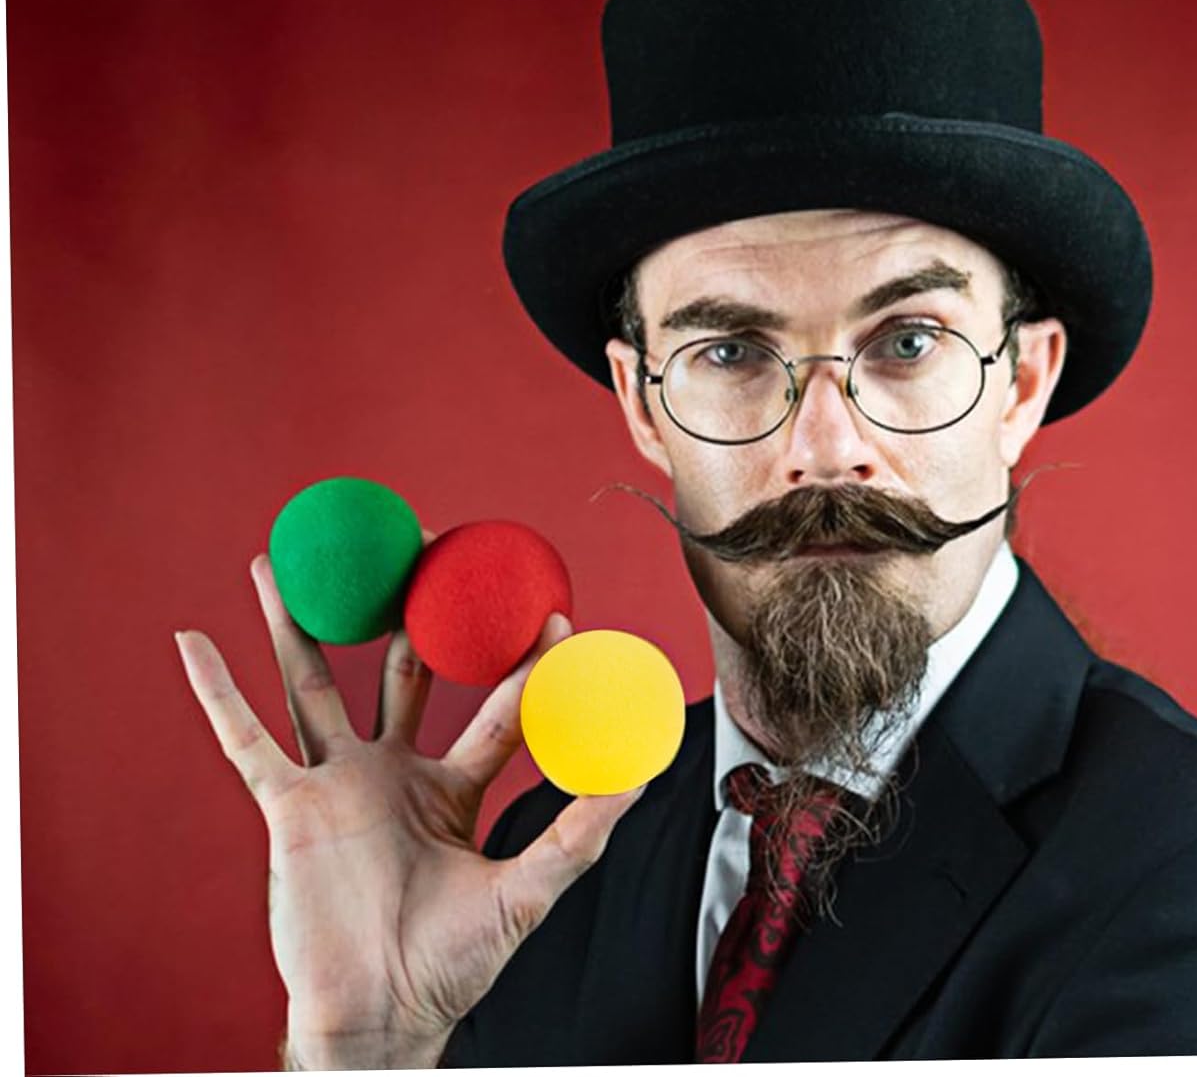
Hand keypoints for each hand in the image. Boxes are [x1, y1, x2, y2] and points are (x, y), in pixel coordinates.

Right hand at [176, 538, 641, 1069]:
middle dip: (408, 605)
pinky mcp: (288, 809)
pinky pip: (246, 740)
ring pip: (312, 683)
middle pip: (399, 667)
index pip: (492, 705)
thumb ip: (579, 831)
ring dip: (295, 622)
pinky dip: (217, 691)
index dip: (521, 659)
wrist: (380, 1019)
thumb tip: (642, 772)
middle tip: (418, 538)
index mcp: (451, 787)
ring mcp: (337, 784)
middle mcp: (391, 771)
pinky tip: (193, 640)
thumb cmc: (452, 963)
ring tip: (283, 559)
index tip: (550, 607)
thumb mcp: (528, 891)